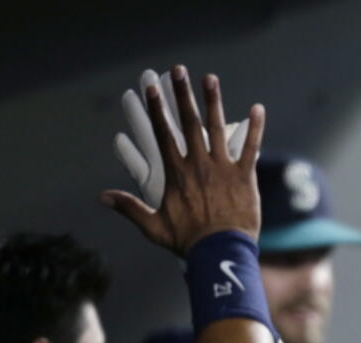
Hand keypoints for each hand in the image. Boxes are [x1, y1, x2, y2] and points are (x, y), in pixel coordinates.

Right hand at [103, 67, 263, 254]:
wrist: (221, 253)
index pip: (164, 134)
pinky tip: (258, 108)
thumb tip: (103, 197)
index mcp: (176, 173)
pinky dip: (256, 127)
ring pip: (217, 128)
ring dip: (213, 101)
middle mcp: (198, 164)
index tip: (152, 88)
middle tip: (179, 70)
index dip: (157, 109)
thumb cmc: (188, 242)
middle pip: (189, 122)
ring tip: (210, 78)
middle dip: (183, 94)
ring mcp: (222, 168)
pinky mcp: (244, 176)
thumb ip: (130, 208)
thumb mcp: (153, 227)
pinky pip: (250, 147)